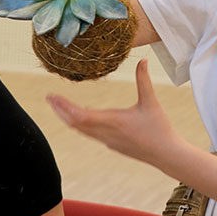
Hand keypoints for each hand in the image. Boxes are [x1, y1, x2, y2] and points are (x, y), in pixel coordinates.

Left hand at [46, 59, 184, 169]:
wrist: (167, 155)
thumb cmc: (159, 128)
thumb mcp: (151, 102)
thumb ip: (144, 80)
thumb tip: (143, 60)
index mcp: (112, 121)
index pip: (80, 115)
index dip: (64, 106)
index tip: (53, 96)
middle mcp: (106, 133)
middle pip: (74, 123)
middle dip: (60, 110)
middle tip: (49, 98)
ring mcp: (107, 140)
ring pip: (81, 130)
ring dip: (68, 117)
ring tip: (58, 106)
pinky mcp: (112, 144)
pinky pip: (90, 133)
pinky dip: (80, 124)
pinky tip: (80, 116)